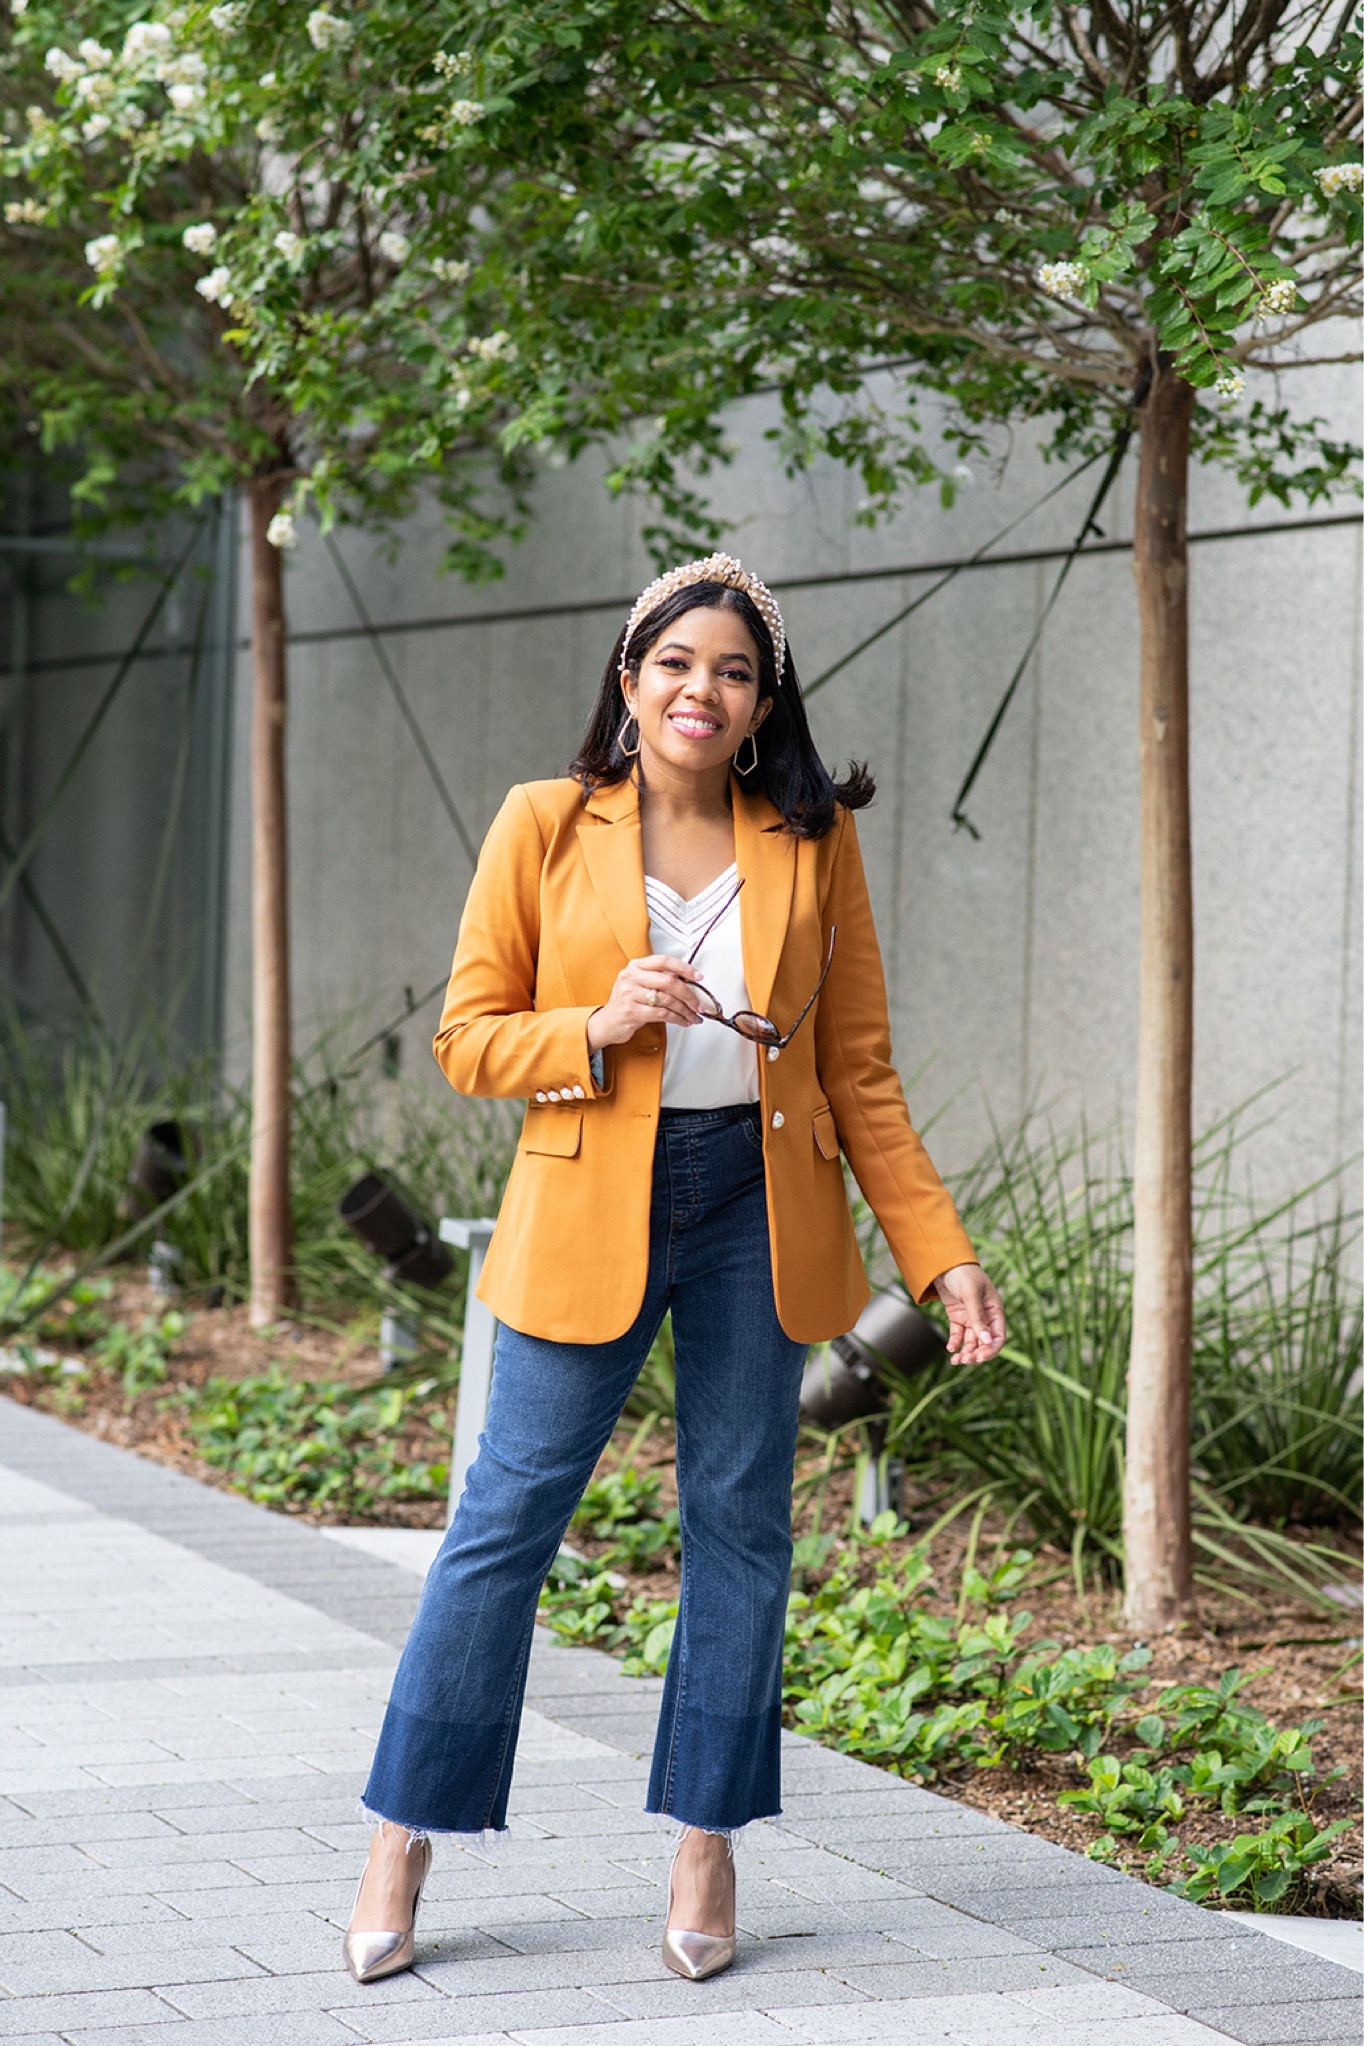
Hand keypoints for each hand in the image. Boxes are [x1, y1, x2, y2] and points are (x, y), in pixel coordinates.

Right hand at [587, 953, 703, 1049]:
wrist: (606, 1023)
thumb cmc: (627, 1003)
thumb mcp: (638, 985)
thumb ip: (658, 980)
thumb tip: (687, 981)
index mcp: (635, 966)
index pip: (663, 961)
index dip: (684, 968)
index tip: (698, 976)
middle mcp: (630, 977)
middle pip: (668, 981)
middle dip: (689, 994)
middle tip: (699, 1004)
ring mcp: (629, 994)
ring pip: (667, 1000)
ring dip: (685, 1010)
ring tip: (694, 1016)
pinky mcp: (631, 1012)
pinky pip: (662, 1014)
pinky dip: (677, 1019)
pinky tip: (683, 1021)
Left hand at [932, 1263, 1005, 1365]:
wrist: (944, 1263)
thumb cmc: (963, 1274)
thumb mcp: (971, 1295)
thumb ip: (978, 1318)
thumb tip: (986, 1340)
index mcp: (994, 1310)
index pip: (998, 1336)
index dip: (991, 1349)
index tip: (979, 1358)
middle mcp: (984, 1316)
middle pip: (984, 1342)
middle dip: (976, 1354)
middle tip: (964, 1361)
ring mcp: (971, 1317)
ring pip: (971, 1341)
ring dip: (965, 1352)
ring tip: (955, 1360)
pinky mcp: (958, 1317)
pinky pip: (958, 1334)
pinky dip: (955, 1343)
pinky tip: (950, 1348)